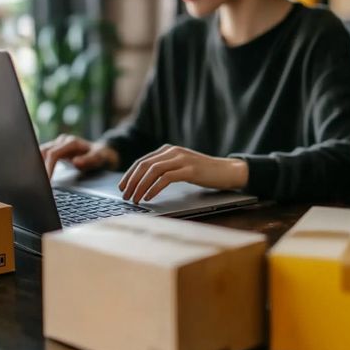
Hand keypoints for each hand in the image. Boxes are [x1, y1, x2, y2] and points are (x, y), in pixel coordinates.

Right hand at [40, 134, 118, 177]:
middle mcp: (62, 141)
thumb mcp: (99, 158)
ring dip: (36, 166)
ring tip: (34, 181)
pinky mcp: (55, 150)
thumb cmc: (101, 155)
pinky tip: (37, 176)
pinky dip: (39, 166)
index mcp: (71, 142)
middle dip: (37, 167)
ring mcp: (57, 145)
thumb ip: (89, 160)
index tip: (45, 180)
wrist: (103, 152)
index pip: (52, 154)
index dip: (47, 168)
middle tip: (36, 183)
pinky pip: (43, 156)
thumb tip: (75, 162)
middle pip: (43, 152)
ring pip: (40, 153)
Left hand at [118, 144, 248, 203]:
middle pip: (144, 166)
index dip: (129, 175)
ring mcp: (181, 159)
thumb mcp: (180, 167)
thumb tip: (144, 182)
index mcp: (167, 150)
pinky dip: (154, 188)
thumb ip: (165, 169)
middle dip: (132, 182)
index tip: (122, 187)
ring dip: (140, 186)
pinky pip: (166, 178)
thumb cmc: (202, 172)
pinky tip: (149, 197)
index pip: (142, 161)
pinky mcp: (189, 169)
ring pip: (153, 171)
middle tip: (125, 196)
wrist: (226, 170)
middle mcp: (172, 151)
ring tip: (135, 199)